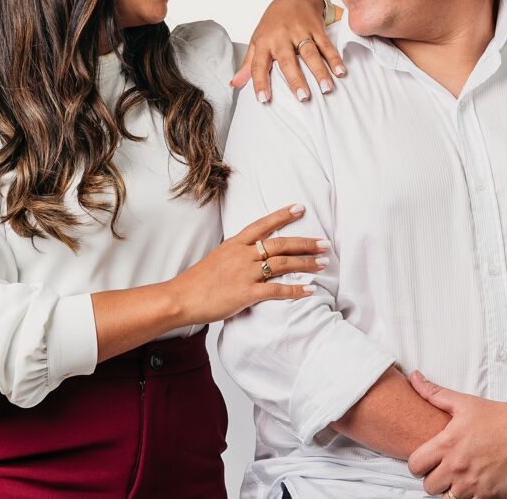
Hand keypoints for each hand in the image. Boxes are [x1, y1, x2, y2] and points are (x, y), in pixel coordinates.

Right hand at [168, 204, 327, 324]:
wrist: (181, 297)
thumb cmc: (198, 280)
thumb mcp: (217, 257)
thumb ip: (236, 253)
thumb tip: (253, 253)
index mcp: (235, 243)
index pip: (263, 224)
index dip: (283, 215)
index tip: (300, 208)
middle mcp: (243, 255)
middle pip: (280, 244)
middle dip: (305, 243)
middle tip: (324, 243)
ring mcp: (245, 273)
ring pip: (282, 264)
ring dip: (306, 264)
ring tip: (323, 263)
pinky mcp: (247, 293)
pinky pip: (277, 290)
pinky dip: (295, 290)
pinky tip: (309, 290)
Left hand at [230, 0, 344, 101]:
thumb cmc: (273, 24)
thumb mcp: (257, 41)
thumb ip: (249, 64)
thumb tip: (234, 84)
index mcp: (265, 42)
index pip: (259, 65)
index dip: (260, 82)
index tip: (263, 99)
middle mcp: (282, 37)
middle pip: (288, 60)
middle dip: (296, 79)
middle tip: (303, 97)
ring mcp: (300, 32)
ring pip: (311, 53)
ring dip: (320, 71)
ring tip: (326, 89)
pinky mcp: (316, 29)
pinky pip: (326, 45)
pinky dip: (334, 58)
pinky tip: (340, 72)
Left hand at [407, 373, 506, 497]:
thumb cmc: (496, 416)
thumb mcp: (463, 402)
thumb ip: (433, 392)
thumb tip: (414, 377)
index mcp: (447, 443)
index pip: (415, 466)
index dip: (418, 463)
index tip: (428, 460)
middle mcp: (458, 466)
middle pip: (429, 486)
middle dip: (434, 478)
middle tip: (444, 470)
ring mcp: (474, 483)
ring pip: (448, 498)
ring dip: (451, 490)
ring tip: (460, 477)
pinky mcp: (491, 495)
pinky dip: (471, 497)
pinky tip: (475, 484)